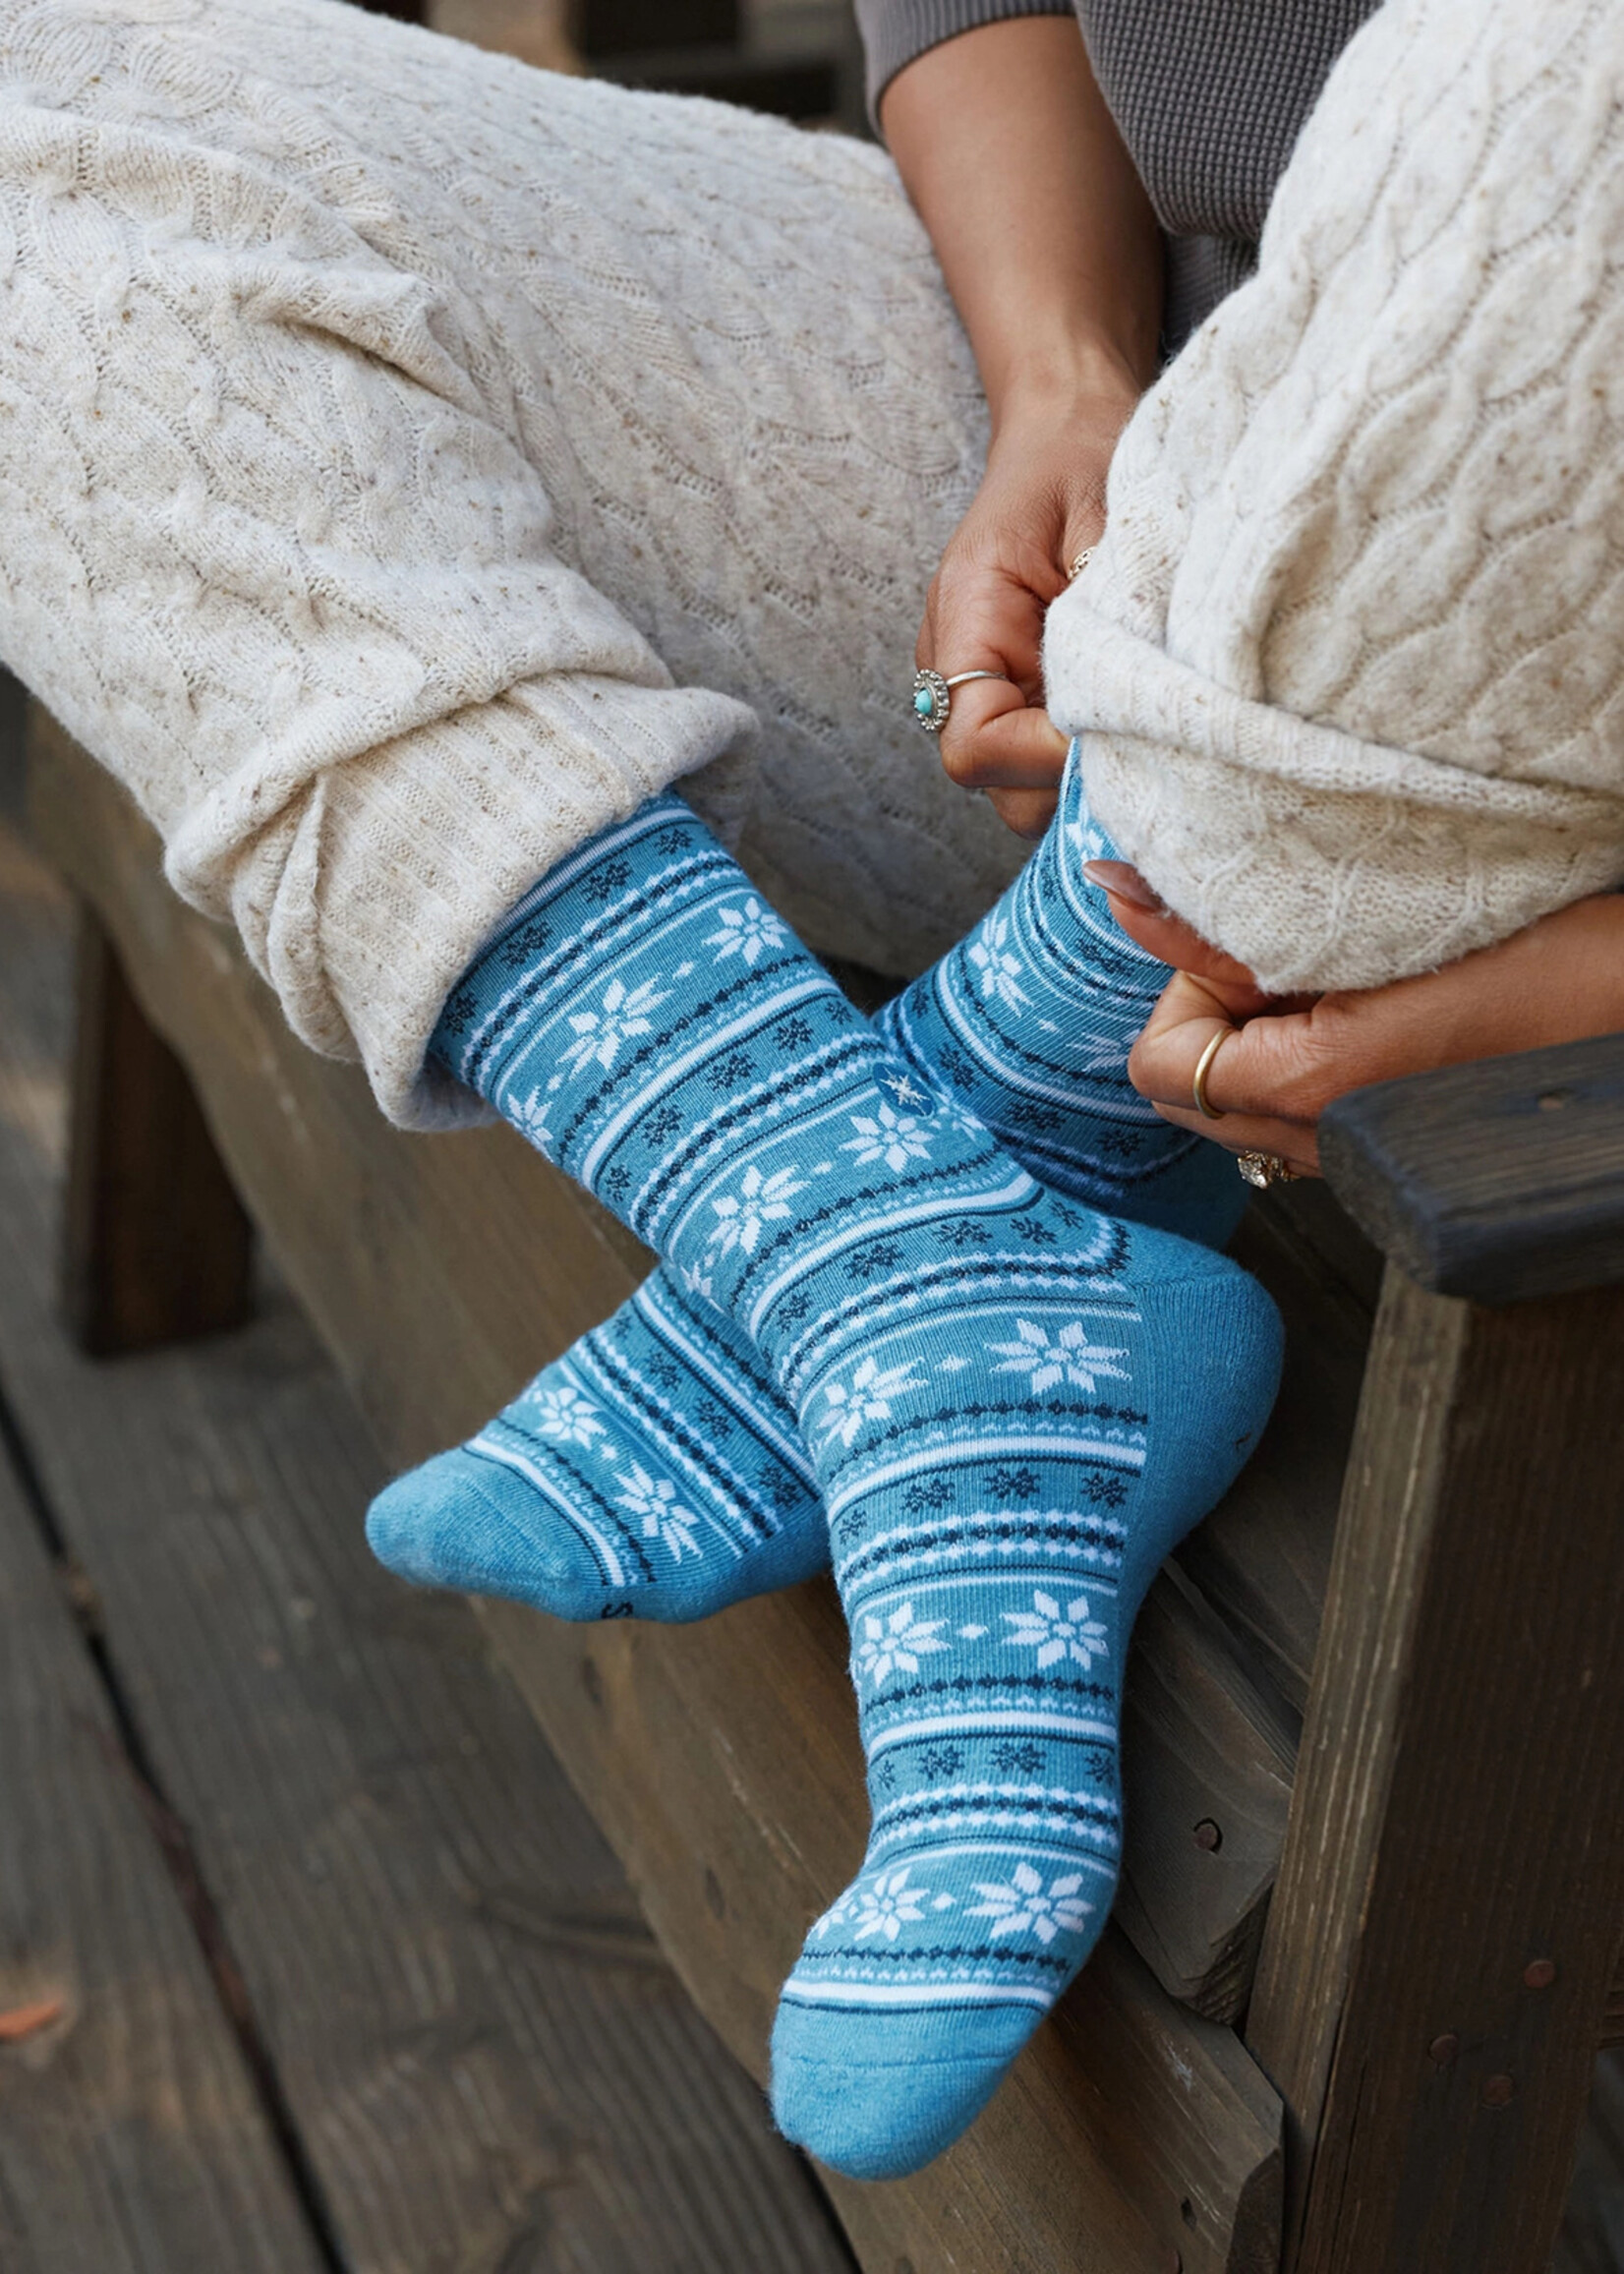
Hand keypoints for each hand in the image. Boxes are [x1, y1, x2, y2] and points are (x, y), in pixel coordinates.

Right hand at [920, 378, 1134, 838]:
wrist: (1064, 427)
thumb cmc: (1086, 457)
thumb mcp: (1109, 515)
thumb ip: (1114, 609)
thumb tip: (1141, 703)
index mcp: (968, 622)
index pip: (975, 747)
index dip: (1043, 760)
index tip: (1116, 728)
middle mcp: (960, 673)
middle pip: (1002, 789)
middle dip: (1071, 782)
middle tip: (1149, 735)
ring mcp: (985, 694)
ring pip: (1026, 791)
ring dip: (1084, 776)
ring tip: (1144, 722)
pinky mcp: (1019, 702)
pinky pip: (1045, 765)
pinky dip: (1089, 758)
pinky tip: (1134, 717)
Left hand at [1084, 863, 1623, 1175]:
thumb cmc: (1549, 956)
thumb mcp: (1373, 917)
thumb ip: (1223, 922)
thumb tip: (1116, 887)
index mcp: (1312, 1089)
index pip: (1158, 1064)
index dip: (1185, 989)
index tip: (1246, 941)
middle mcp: (1325, 1147)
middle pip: (1190, 1088)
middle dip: (1218, 1011)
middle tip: (1292, 951)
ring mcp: (1356, 1161)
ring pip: (1244, 1098)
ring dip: (1265, 1031)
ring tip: (1342, 975)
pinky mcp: (1386, 1155)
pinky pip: (1299, 1110)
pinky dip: (1308, 1054)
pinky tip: (1373, 1007)